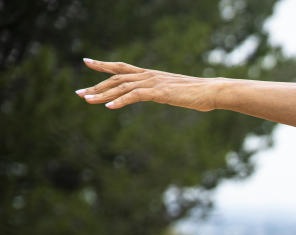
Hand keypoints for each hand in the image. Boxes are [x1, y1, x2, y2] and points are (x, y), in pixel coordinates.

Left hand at [76, 58, 220, 110]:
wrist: (212, 91)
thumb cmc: (199, 93)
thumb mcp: (176, 92)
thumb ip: (164, 92)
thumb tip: (162, 96)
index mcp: (152, 75)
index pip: (122, 67)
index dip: (104, 65)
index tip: (87, 62)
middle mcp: (149, 76)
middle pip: (116, 78)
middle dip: (96, 86)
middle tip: (79, 93)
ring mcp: (153, 83)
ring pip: (121, 87)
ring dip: (103, 94)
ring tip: (87, 100)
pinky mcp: (159, 92)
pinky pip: (134, 96)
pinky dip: (120, 101)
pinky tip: (109, 107)